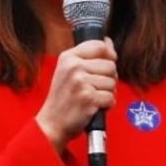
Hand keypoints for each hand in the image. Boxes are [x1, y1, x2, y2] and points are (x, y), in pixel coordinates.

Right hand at [35, 37, 117, 154]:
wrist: (52, 123)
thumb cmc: (63, 98)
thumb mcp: (67, 70)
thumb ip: (86, 57)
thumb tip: (109, 43)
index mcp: (68, 57)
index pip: (100, 45)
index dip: (109, 54)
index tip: (108, 62)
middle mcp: (74, 67)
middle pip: (110, 65)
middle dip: (109, 78)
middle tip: (95, 87)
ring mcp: (81, 82)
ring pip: (112, 82)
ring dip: (107, 93)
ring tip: (93, 97)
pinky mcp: (88, 98)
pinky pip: (111, 97)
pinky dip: (106, 105)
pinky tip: (94, 106)